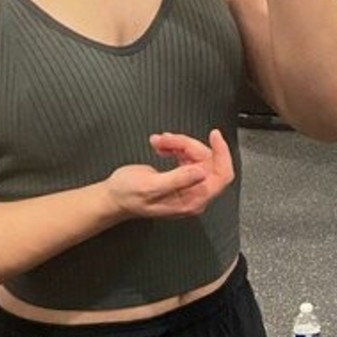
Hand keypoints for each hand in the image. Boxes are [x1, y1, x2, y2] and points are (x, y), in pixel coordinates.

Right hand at [105, 129, 235, 219]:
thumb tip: (202, 173)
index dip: (221, 153)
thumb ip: (178, 180)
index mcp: (191, 200)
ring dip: (179, 144)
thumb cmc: (127, 195)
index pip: (221, 176)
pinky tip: (162, 146)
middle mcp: (195, 195)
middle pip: (207, 162)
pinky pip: (188, 157)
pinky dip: (176, 148)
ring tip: (159, 142)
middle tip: (167, 139)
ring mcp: (189, 186)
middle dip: (188, 146)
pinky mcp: (182, 178)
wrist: (114, 197)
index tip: (214, 135)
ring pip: (196, 157)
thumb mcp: (150, 186)